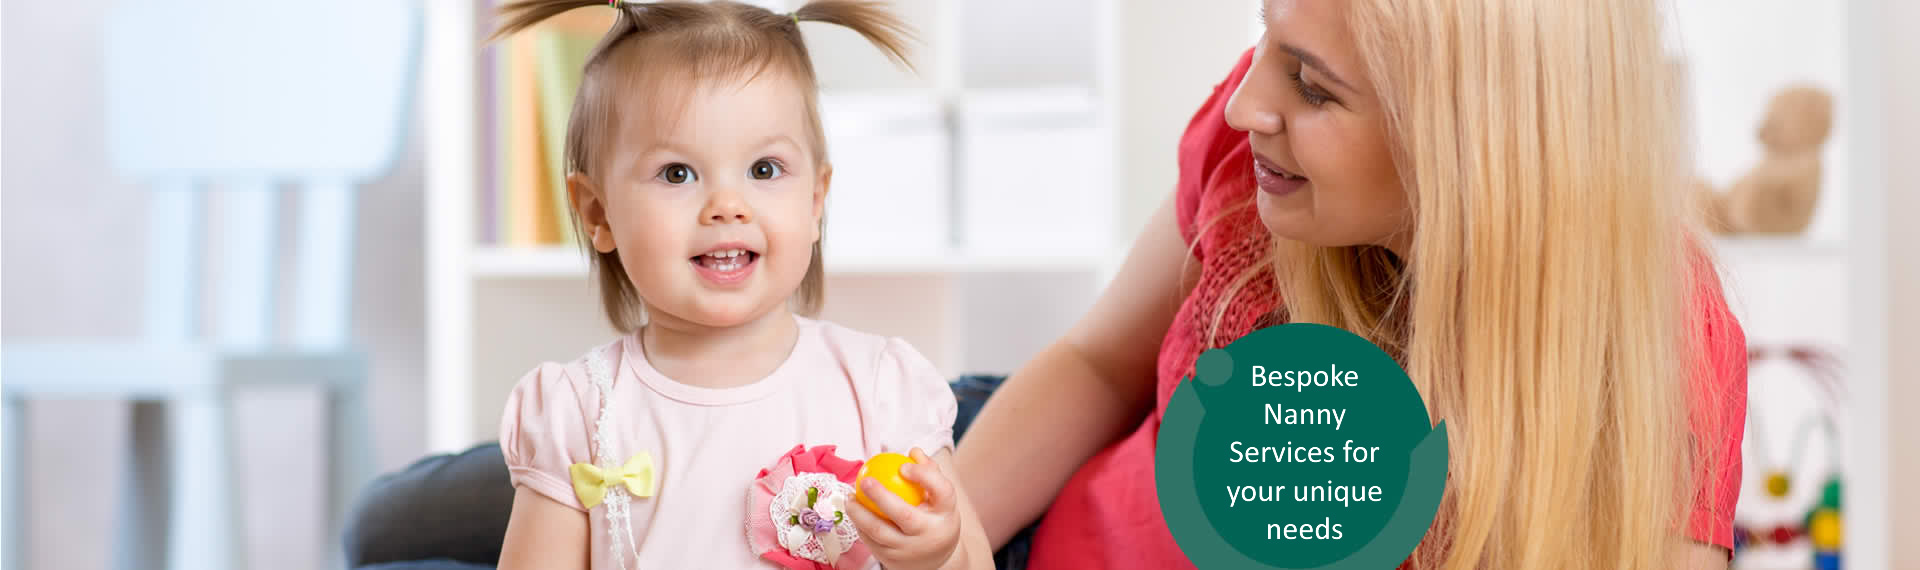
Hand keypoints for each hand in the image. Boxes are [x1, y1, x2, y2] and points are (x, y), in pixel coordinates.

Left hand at [848, 448, 964, 569]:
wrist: (936, 561)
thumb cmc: (935, 518)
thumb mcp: (939, 498)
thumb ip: (928, 472)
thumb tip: (912, 451)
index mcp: (946, 514)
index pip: (941, 490)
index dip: (923, 475)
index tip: (903, 466)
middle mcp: (930, 534)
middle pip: (905, 515)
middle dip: (881, 497)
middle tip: (865, 480)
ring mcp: (910, 551)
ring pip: (880, 532)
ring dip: (859, 513)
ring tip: (850, 498)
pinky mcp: (893, 562)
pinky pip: (871, 541)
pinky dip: (860, 526)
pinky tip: (853, 512)